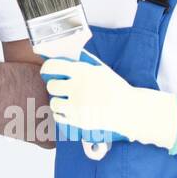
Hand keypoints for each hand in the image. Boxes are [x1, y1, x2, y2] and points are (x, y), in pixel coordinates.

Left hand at [42, 55, 176, 152]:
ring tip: (67, 101)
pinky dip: (61, 114)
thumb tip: (67, 56)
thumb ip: (83, 63)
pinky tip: (68, 111)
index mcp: (81, 72)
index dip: (47, 69)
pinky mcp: (77, 121)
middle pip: (51, 86)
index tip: (47, 71)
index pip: (52, 67)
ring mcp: (76, 105)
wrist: (128, 110)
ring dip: (58, 102)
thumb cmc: (115, 88)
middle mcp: (76, 87)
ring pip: (53, 103)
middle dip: (55, 86)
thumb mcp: (101, 69)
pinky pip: (58, 117)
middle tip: (62, 88)